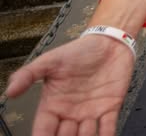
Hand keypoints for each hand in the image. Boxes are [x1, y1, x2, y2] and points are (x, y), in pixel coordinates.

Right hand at [5, 33, 135, 135]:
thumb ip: (28, 75)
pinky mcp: (111, 107)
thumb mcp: (49, 61)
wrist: (108, 41)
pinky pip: (108, 127)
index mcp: (53, 106)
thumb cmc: (77, 52)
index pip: (43, 130)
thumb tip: (9, 92)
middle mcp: (70, 114)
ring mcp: (91, 112)